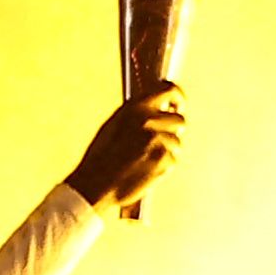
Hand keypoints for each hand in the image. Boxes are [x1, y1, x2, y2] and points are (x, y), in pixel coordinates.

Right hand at [71, 87, 185, 211]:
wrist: (96, 185)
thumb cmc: (102, 157)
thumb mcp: (115, 125)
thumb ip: (138, 114)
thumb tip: (160, 107)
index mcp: (135, 107)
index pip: (169, 89)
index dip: (178, 97)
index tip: (178, 106)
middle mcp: (149, 119)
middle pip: (180, 120)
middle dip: (174, 131)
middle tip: (160, 142)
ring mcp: (159, 139)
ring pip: (177, 142)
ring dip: (166, 151)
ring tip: (143, 160)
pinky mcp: (165, 158)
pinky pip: (173, 160)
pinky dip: (163, 167)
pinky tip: (144, 171)